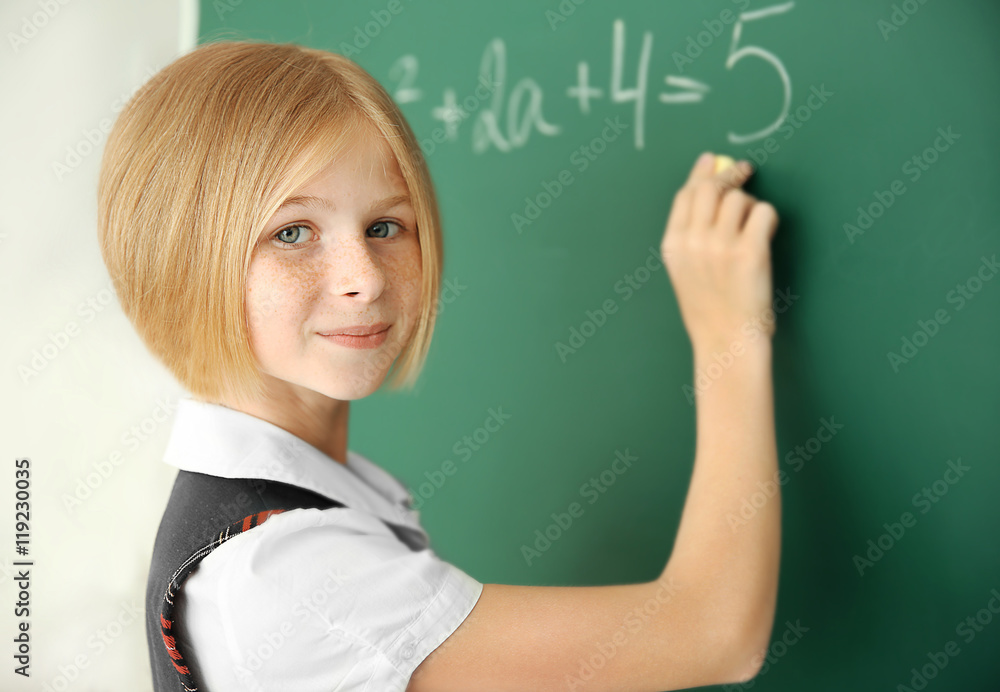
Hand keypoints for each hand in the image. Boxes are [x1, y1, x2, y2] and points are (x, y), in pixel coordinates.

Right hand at [660, 153, 779, 349]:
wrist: (727, 341)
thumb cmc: (710, 311)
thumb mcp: (684, 272)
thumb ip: (690, 236)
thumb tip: (707, 192)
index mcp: (673, 245)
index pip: (685, 195)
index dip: (701, 173)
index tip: (712, 160)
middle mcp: (693, 241)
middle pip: (710, 187)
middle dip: (728, 173)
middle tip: (744, 170)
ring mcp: (720, 245)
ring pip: (739, 198)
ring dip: (750, 205)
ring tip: (753, 225)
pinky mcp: (749, 251)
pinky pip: (763, 212)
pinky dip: (767, 218)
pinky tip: (765, 233)